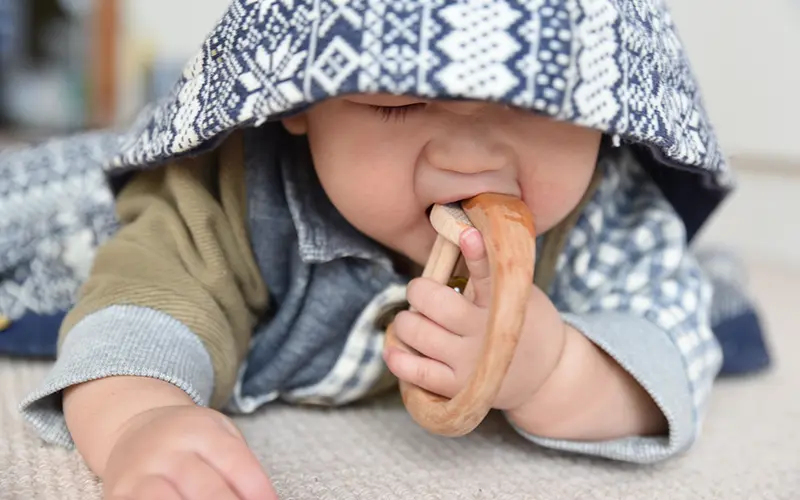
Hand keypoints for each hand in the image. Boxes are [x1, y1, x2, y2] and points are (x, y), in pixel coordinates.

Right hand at [102, 405, 276, 499]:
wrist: (133, 428)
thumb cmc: (190, 441)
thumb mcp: (219, 437)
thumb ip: (240, 467)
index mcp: (199, 429)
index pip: (234, 461)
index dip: (256, 488)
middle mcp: (168, 449)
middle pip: (205, 488)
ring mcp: (140, 473)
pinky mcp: (119, 494)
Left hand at [383, 227, 567, 412]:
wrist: (547, 375)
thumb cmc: (524, 323)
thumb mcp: (519, 293)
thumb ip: (490, 274)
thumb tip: (455, 237)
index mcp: (503, 304)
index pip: (487, 273)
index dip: (476, 253)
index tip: (467, 235)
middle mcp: (485, 333)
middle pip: (435, 303)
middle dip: (418, 291)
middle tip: (421, 292)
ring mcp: (470, 362)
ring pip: (417, 333)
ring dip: (406, 322)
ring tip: (413, 320)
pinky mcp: (457, 388)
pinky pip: (415, 371)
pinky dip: (398, 358)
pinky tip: (394, 348)